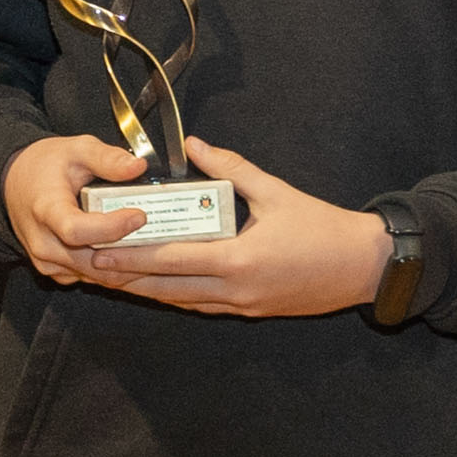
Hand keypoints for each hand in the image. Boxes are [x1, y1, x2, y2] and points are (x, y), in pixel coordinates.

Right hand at [1, 131, 162, 287]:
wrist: (14, 186)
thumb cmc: (45, 167)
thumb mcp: (76, 149)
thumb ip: (107, 158)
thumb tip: (138, 166)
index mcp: (45, 210)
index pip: (76, 230)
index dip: (111, 228)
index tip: (140, 216)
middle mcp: (44, 243)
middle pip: (94, 261)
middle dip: (131, 252)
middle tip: (164, 237)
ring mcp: (49, 262)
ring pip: (98, 276)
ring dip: (129, 265)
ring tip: (158, 248)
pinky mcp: (57, 273)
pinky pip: (93, 279)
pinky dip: (118, 270)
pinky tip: (138, 255)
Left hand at [84, 141, 389, 318]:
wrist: (365, 267)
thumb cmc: (323, 227)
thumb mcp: (276, 191)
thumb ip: (231, 168)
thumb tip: (193, 144)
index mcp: (237, 260)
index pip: (171, 261)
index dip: (131, 258)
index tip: (99, 251)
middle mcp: (234, 291)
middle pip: (167, 289)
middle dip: (127, 279)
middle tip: (92, 268)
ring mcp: (241, 306)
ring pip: (181, 302)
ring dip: (147, 291)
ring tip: (114, 278)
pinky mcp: (250, 312)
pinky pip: (202, 307)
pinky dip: (175, 297)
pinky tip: (156, 287)